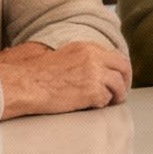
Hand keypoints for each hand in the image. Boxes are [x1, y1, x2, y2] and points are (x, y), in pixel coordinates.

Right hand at [0, 41, 130, 118]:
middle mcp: (94, 57)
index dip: (119, 68)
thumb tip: (93, 69)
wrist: (26, 85)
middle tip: (122, 92)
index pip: (114, 55)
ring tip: (111, 102)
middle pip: (123, 67)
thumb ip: (81, 58)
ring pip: (118, 85)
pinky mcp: (92, 91)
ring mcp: (94, 74)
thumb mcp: (62, 56)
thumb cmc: (36, 74)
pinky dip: (101, 104)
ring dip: (116, 95)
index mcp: (86, 47)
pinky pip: (106, 100)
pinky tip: (91, 105)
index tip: (119, 77)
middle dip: (126, 80)